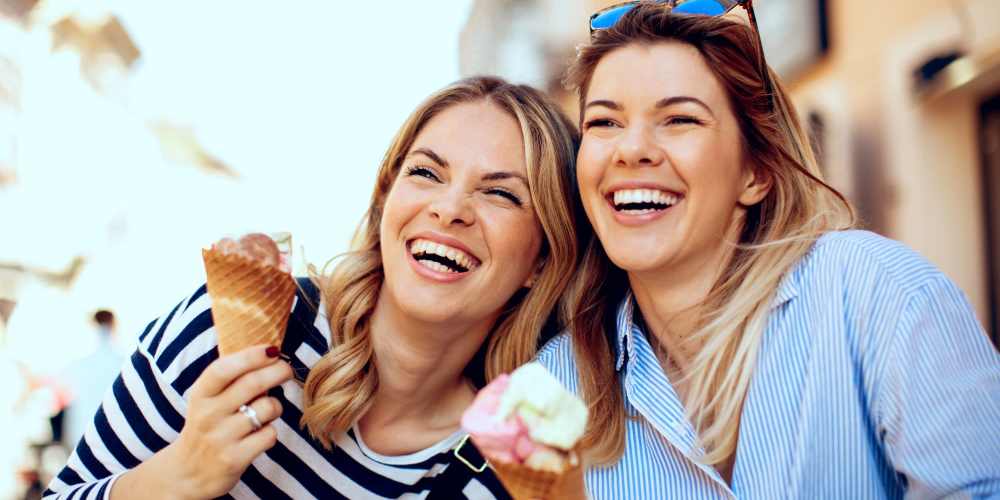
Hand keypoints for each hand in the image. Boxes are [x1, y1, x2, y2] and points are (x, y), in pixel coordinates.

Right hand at [147, 345, 291, 499]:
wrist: (188, 472)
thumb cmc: (208, 424)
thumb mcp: (207, 399)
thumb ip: (232, 378)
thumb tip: (270, 351)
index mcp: (201, 394)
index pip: (223, 369)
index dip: (251, 355)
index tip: (273, 349)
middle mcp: (208, 414)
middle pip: (253, 384)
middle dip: (278, 371)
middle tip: (286, 370)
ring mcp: (220, 438)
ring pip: (267, 408)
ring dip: (276, 406)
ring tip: (267, 410)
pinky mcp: (234, 459)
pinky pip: (269, 434)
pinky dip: (271, 431)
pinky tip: (260, 434)